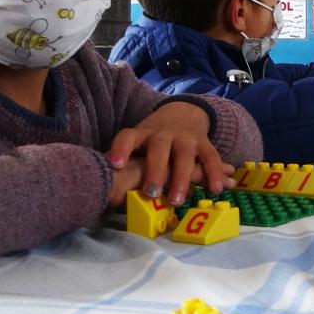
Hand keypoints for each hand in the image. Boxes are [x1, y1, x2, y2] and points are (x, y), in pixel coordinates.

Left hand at [106, 102, 233, 205]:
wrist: (184, 112)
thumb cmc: (153, 138)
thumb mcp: (137, 143)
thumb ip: (122, 159)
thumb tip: (98, 181)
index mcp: (142, 134)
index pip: (127, 137)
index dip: (120, 149)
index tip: (114, 164)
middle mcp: (163, 134)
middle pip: (158, 150)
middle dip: (155, 171)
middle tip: (151, 193)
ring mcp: (185, 137)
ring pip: (185, 157)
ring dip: (181, 179)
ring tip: (176, 201)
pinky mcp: (203, 143)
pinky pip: (210, 158)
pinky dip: (214, 174)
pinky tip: (215, 190)